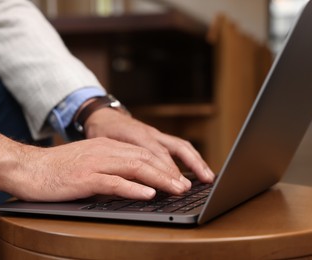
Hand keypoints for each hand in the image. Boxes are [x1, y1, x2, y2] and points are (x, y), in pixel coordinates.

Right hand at [0, 133, 190, 201]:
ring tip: (175, 189)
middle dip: (168, 173)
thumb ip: (110, 167)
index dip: (163, 166)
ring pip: (135, 168)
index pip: (142, 154)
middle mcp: (105, 151)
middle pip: (144, 159)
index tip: (178, 178)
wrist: (28, 168)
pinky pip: (114, 182)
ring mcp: (95, 163)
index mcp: (107, 147)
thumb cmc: (57, 168)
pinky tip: (147, 194)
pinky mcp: (85, 178)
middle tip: (185, 186)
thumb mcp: (88, 162)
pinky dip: (133, 188)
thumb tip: (132, 180)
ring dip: (158, 180)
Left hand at [84, 108, 214, 183]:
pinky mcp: (159, 137)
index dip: (168, 169)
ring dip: (197, 161)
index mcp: (136, 135)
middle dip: (192, 164)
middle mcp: (151, 133)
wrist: (104, 116)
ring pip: (181, 146)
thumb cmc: (103, 132)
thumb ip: (116, 159)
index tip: (178, 185)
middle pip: (176, 147)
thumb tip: (125, 182)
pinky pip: (179, 146)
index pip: (157, 153)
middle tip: (204, 182)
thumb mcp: (103, 145)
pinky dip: (191, 158)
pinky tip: (198, 169)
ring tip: (208, 177)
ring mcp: (156, 134)